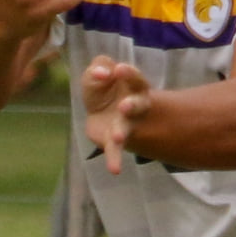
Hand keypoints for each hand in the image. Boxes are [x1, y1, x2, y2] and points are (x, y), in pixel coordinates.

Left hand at [82, 57, 151, 174]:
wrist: (101, 114)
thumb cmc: (103, 89)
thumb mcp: (98, 72)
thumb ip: (99, 66)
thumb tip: (102, 72)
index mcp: (132, 85)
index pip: (134, 77)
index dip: (128, 73)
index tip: (118, 70)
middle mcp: (134, 105)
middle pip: (137, 104)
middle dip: (131, 106)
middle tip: (124, 106)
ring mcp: (126, 124)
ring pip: (126, 128)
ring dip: (122, 132)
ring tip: (117, 137)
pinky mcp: (114, 141)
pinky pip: (115, 151)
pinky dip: (115, 160)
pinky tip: (115, 170)